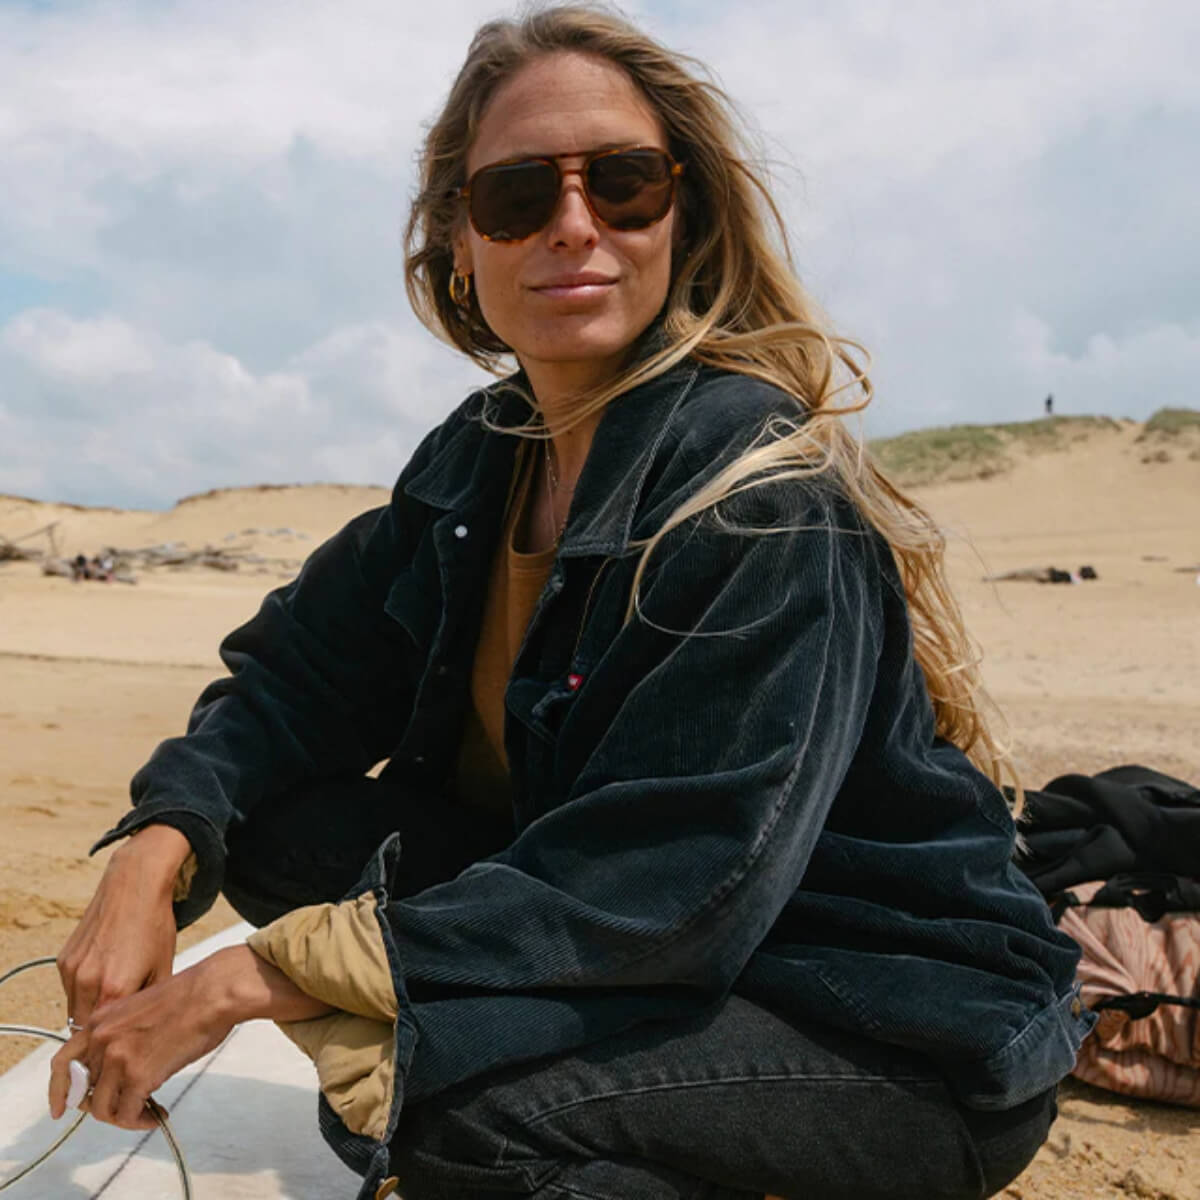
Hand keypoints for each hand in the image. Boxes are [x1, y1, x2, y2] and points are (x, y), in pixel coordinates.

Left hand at [48, 945, 335, 1128]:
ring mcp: (118, 1058)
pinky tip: (159, 1115)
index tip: (61, 1108)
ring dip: (124, 1118)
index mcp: (101, 1020)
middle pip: (86, 1090)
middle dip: (108, 1102)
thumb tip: (122, 1065)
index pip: (63, 1062)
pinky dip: (141, 1122)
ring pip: (103, 1109)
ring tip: (146, 1114)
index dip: (60, 1091)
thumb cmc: (191, 996)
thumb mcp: (141, 1007)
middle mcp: (102, 1039)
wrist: (214, 992)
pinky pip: (127, 1115)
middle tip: (130, 1105)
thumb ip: (121, 1033)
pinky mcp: (139, 1075)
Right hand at [56, 824, 189, 1026]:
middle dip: (100, 1029)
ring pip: (75, 1009)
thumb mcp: (164, 967)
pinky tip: (104, 974)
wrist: (134, 887)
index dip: (115, 1040)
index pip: (106, 1036)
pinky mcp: (64, 959)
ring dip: (90, 1010)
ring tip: (114, 996)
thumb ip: (148, 1003)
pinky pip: (70, 989)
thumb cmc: (154, 924)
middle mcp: (88, 981)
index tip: (124, 1039)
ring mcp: (72, 970)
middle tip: (118, 1023)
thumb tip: (146, 1024)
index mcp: (115, 989)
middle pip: (86, 1027)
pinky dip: (83, 990)